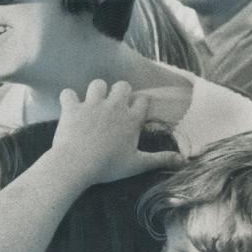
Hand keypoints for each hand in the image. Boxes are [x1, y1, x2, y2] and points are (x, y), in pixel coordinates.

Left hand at [52, 80, 183, 184]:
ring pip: (97, 84)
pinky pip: (68, 93)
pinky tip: (69, 106)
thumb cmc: (108, 166)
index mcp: (131, 119)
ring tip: (93, 104)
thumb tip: (184, 161)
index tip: (134, 113)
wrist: (77, 165)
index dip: (139, 104)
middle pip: (122, 85)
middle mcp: (114, 107)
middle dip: (119, 92)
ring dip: (96, 92)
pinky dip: (68, 98)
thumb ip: (160, 159)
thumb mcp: (137, 164)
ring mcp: (92, 105)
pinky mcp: (72, 108)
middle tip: (114, 106)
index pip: (143, 100)